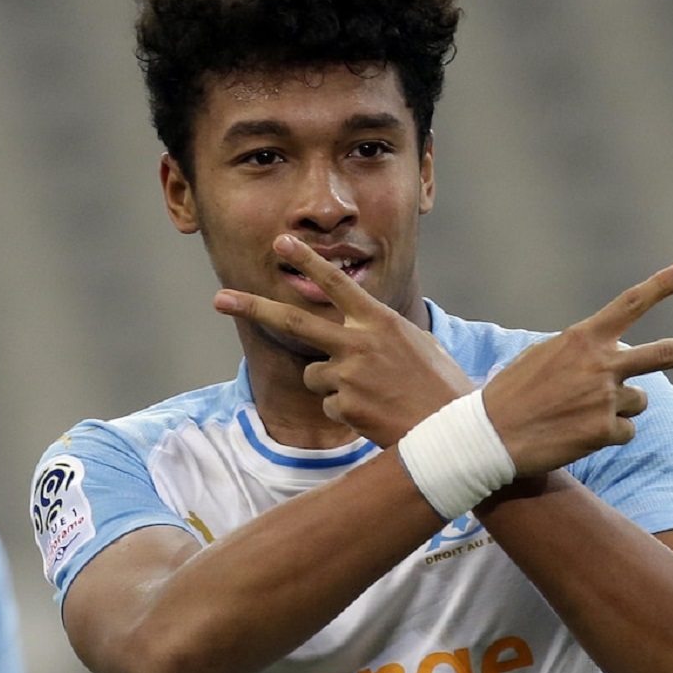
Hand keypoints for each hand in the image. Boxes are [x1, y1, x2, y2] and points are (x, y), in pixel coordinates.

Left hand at [213, 234, 472, 447]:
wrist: (453, 431)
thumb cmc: (442, 387)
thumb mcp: (418, 345)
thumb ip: (382, 334)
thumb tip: (361, 333)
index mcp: (379, 321)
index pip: (336, 283)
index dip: (307, 260)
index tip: (282, 241)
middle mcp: (359, 342)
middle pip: (294, 322)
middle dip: (253, 307)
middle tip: (220, 298)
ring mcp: (349, 374)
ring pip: (315, 376)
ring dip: (334, 387)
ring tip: (373, 396)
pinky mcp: (344, 406)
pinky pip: (330, 406)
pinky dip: (347, 413)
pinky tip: (375, 416)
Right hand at [483, 262, 672, 475]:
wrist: (487, 436)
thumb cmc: (508, 396)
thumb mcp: (540, 359)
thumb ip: (581, 353)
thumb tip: (615, 361)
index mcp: (582, 339)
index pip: (629, 305)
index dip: (660, 286)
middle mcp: (601, 364)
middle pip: (665, 354)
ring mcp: (606, 398)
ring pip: (637, 402)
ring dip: (616, 409)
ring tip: (576, 415)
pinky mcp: (605, 430)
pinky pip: (624, 432)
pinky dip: (605, 436)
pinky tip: (575, 436)